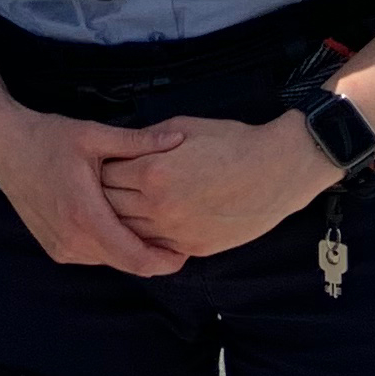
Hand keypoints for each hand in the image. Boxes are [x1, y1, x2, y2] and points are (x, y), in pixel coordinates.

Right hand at [0, 108, 191, 277]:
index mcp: (85, 215)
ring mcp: (61, 247)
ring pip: (111, 261)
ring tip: (151, 227)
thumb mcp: (94, 134)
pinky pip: (94, 255)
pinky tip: (119, 223)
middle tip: (177, 237)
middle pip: (127, 265)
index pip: (135, 258)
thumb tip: (178, 139)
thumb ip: (138, 142)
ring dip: (131, 250)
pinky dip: (110, 246)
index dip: (165, 260)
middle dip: (154, 256)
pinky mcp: (55, 248)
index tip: (186, 250)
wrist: (4, 147)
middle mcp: (72, 240)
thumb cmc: (47, 138)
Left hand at [99, 114, 341, 260]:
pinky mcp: (193, 248)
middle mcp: (159, 207)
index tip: (98, 166)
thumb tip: (123, 147)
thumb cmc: (232, 143)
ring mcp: (176, 231)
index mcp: (152, 173)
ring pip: (130, 231)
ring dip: (121, 220)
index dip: (100, 170)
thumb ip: (146, 141)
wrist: (276, 171)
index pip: (104, 177)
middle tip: (102, 189)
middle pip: (111, 207)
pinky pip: (156, 246)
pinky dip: (146, 236)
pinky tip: (146, 224)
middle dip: (104, 196)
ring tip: (119, 207)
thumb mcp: (183, 128)